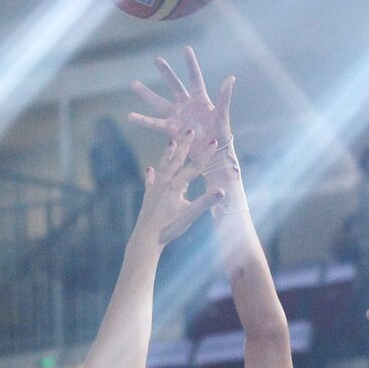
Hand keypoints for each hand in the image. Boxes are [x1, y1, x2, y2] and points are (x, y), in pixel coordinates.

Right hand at [128, 46, 234, 165]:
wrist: (213, 153)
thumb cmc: (220, 134)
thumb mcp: (222, 115)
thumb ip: (224, 97)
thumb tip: (230, 78)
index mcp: (200, 99)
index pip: (195, 78)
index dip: (191, 64)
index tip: (186, 49)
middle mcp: (186, 105)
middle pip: (174, 85)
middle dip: (166, 72)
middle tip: (156, 59)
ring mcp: (177, 116)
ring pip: (159, 102)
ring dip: (147, 94)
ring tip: (134, 84)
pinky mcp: (170, 129)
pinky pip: (154, 123)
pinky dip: (142, 120)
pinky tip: (130, 116)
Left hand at [134, 129, 222, 246]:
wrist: (146, 237)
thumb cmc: (169, 227)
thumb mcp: (190, 215)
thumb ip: (205, 202)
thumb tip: (222, 191)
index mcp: (177, 186)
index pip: (194, 167)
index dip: (205, 154)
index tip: (214, 141)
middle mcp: (165, 182)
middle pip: (176, 160)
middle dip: (184, 144)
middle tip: (189, 129)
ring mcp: (155, 188)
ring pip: (163, 166)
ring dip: (168, 154)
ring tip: (171, 142)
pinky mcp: (148, 196)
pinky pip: (151, 181)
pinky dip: (151, 174)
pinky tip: (149, 169)